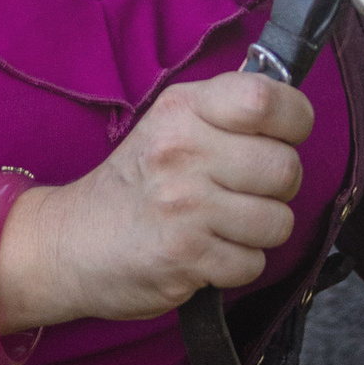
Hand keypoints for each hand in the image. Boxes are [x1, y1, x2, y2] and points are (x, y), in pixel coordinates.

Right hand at [0, 72, 315, 328]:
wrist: (70, 244)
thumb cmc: (136, 183)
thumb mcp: (170, 125)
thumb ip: (226, 113)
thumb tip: (292, 114)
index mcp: (183, 109)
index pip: (265, 98)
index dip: (293, 121)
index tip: (283, 137)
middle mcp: (183, 151)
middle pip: (286, 168)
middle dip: (279, 188)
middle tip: (246, 192)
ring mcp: (184, 205)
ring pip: (278, 221)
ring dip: (260, 232)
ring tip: (224, 225)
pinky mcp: (184, 256)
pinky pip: (253, 264)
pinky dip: (237, 265)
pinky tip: (207, 253)